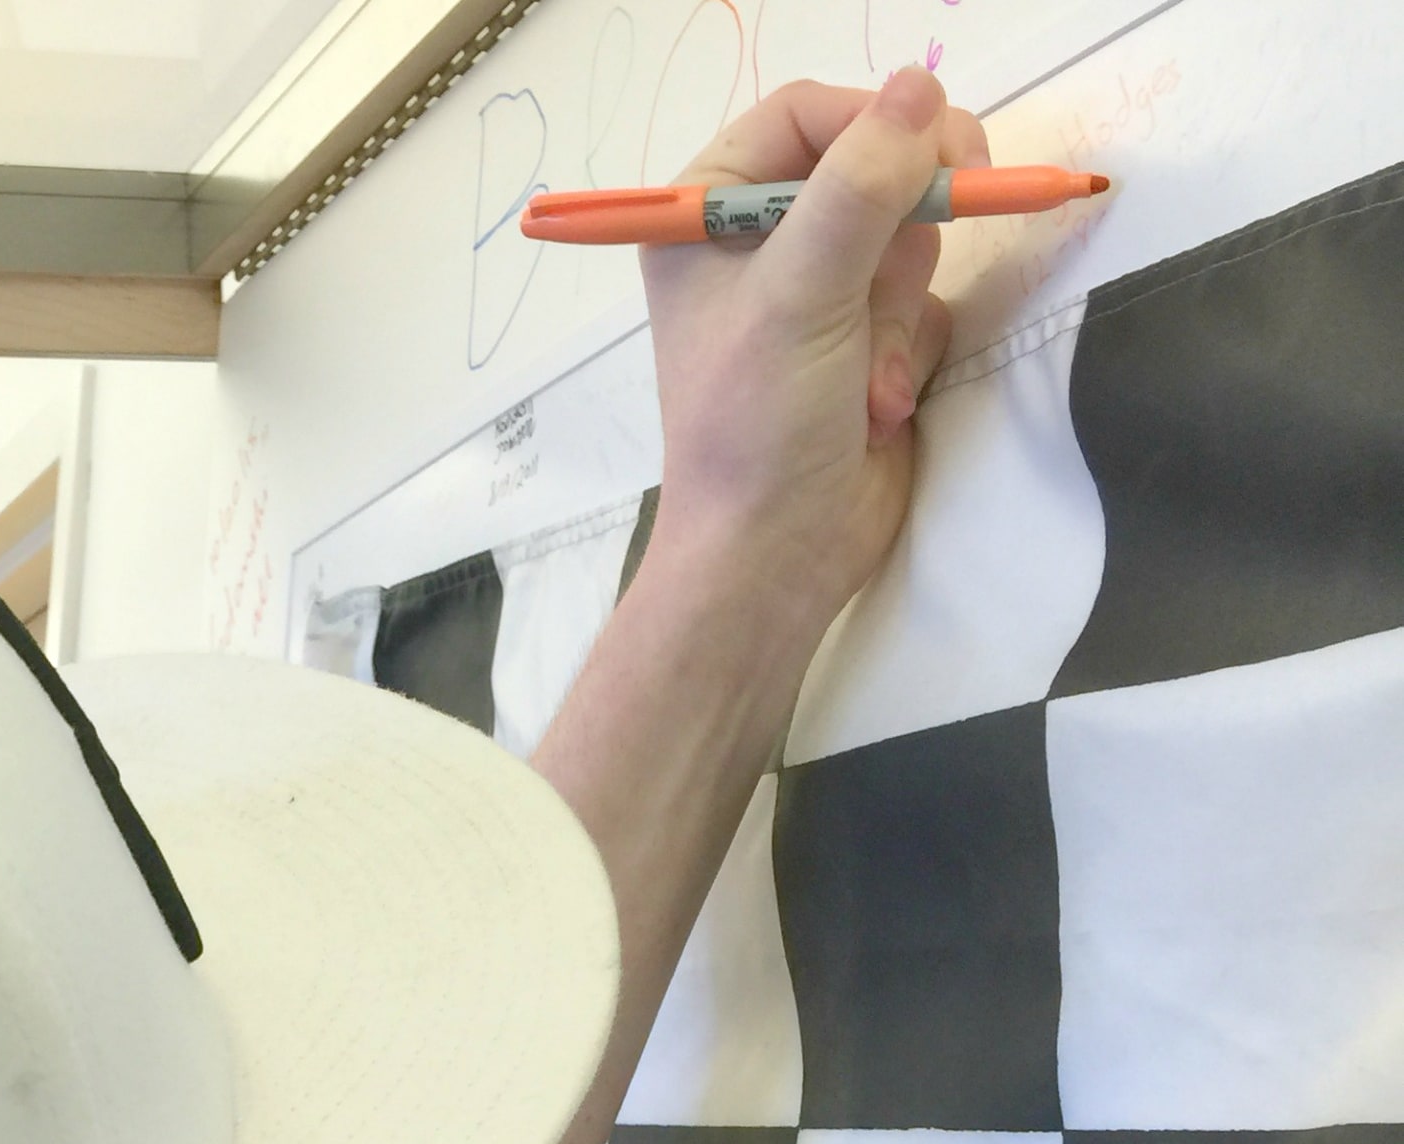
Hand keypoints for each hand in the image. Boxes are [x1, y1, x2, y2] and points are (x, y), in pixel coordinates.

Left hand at [638, 70, 991, 650]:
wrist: (774, 558)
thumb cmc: (760, 427)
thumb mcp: (803, 293)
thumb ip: (861, 186)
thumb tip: (918, 91)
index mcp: (704, 213)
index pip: (805, 115)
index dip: (874, 126)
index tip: (932, 158)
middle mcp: (756, 243)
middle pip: (870, 164)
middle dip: (898, 228)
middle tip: (913, 256)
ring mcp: (814, 292)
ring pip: (905, 236)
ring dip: (898, 307)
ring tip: (864, 374)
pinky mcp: (861, 339)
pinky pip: (918, 299)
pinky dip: (907, 350)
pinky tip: (875, 407)